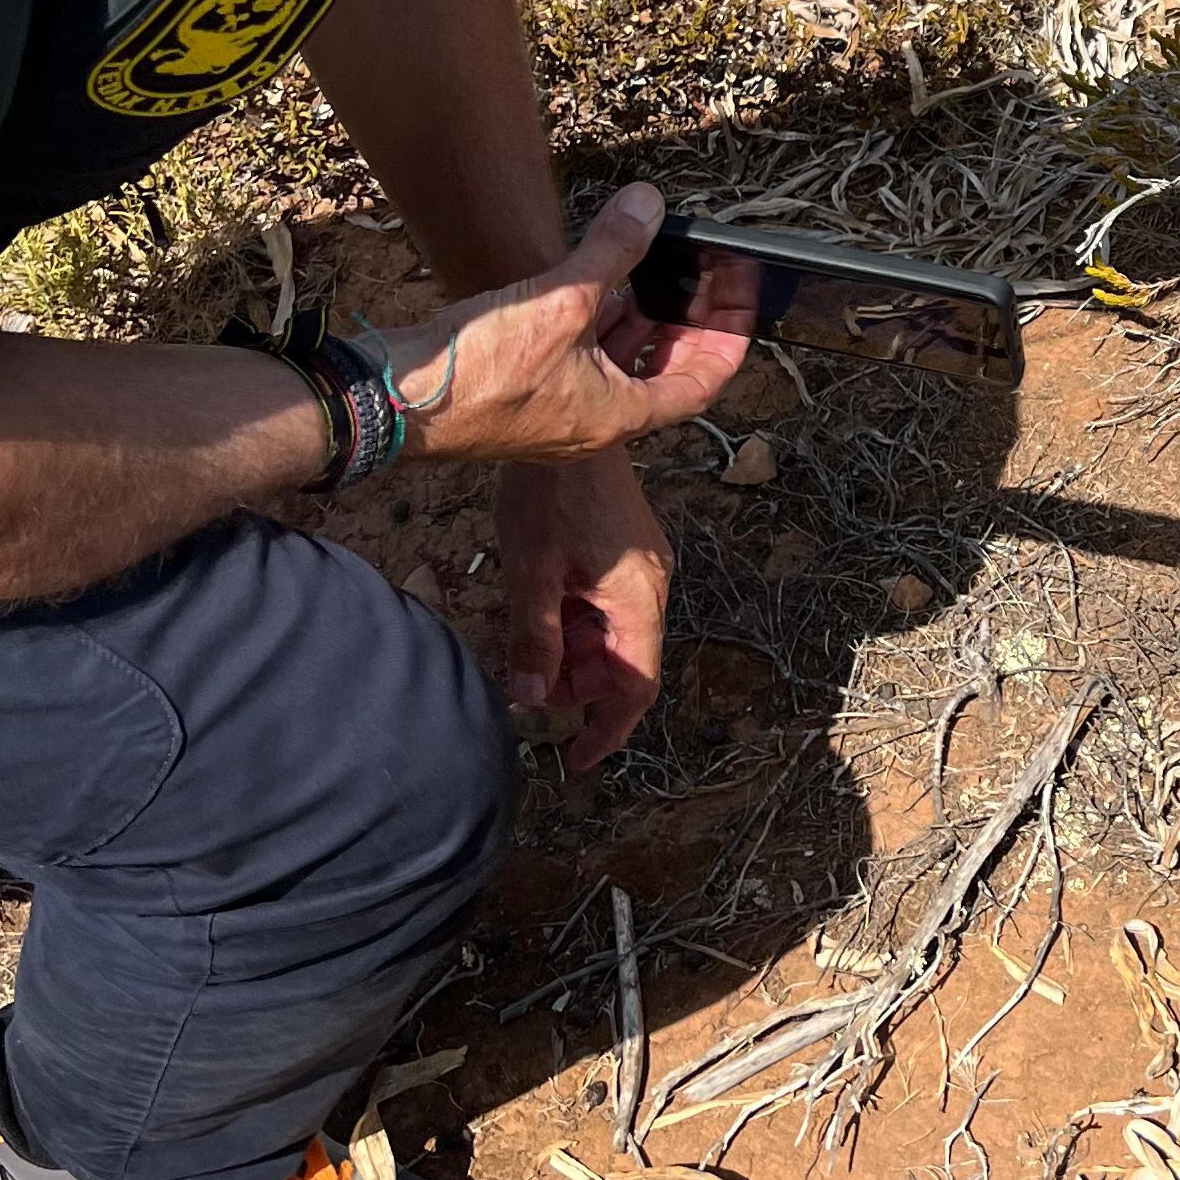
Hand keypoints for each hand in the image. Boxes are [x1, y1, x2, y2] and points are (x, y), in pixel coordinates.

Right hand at [378, 183, 754, 469]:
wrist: (392, 400)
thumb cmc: (478, 370)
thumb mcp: (561, 300)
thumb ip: (612, 250)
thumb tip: (650, 205)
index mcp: (618, 415)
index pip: (701, 384)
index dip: (728, 341)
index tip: (740, 302)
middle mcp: (593, 423)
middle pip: (664, 379)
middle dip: (689, 330)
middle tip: (708, 286)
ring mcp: (555, 414)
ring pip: (618, 369)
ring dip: (642, 328)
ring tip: (660, 280)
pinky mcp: (522, 398)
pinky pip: (579, 364)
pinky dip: (597, 330)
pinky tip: (593, 291)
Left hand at [500, 447, 672, 772]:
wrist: (565, 419)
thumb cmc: (549, 492)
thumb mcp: (531, 571)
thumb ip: (533, 641)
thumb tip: (530, 703)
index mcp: (639, 596)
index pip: (635, 685)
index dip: (607, 729)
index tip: (574, 760)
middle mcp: (653, 584)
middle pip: (625, 661)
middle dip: (580, 688)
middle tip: (528, 693)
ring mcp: (643, 565)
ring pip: (615, 633)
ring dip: (575, 654)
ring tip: (526, 654)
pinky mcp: (627, 548)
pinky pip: (609, 604)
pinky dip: (577, 622)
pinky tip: (539, 615)